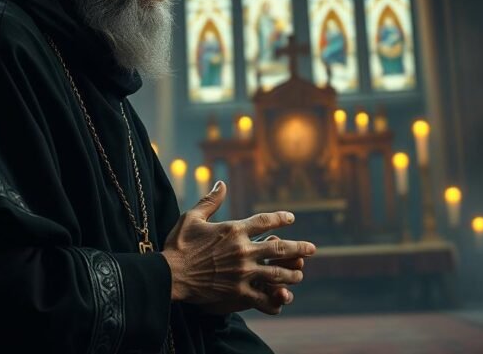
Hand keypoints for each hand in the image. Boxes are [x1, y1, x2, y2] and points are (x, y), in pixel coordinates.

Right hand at [161, 181, 315, 314]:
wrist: (170, 274)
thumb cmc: (178, 245)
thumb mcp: (192, 217)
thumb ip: (211, 201)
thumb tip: (222, 183)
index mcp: (234, 230)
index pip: (265, 221)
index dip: (280, 218)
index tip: (291, 218)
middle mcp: (243, 250)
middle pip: (279, 248)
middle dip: (298, 248)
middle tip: (313, 249)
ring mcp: (243, 272)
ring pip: (276, 273)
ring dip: (292, 273)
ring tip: (300, 274)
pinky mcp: (238, 292)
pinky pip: (263, 296)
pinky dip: (275, 298)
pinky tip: (284, 298)